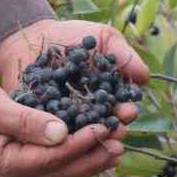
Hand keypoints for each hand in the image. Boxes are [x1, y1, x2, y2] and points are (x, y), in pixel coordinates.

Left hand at [0, 19, 151, 130]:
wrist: (31, 37)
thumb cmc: (72, 36)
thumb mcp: (102, 38)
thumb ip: (123, 55)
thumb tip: (145, 78)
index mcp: (107, 96)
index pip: (121, 107)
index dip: (126, 110)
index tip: (128, 111)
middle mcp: (89, 113)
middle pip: (103, 126)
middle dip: (110, 130)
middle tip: (112, 131)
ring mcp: (66, 121)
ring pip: (80, 135)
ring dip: (87, 139)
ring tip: (89, 137)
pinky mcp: (41, 123)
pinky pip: (50, 133)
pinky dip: (57, 137)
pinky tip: (60, 138)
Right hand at [0, 66, 124, 176]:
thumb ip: (25, 120)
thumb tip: (62, 132)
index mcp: (4, 162)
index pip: (50, 158)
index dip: (79, 144)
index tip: (103, 128)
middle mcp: (12, 172)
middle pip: (60, 171)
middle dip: (92, 156)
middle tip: (120, 142)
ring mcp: (17, 168)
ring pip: (60, 170)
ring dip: (89, 158)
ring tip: (116, 145)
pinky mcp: (21, 158)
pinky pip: (54, 162)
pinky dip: (75, 154)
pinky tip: (94, 144)